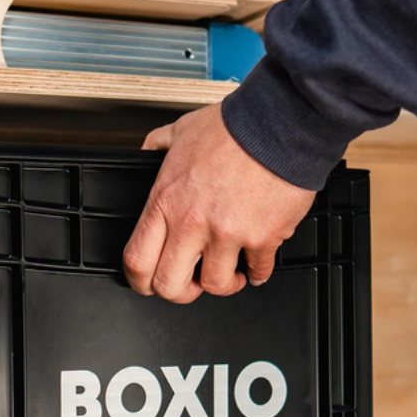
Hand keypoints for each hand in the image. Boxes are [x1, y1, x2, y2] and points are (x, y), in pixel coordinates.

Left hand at [124, 103, 316, 302]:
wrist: (279, 124)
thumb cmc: (234, 126)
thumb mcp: (180, 130)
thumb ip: (158, 146)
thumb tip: (148, 153)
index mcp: (167, 201)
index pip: (137, 259)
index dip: (140, 281)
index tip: (149, 282)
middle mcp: (193, 223)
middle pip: (170, 285)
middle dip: (180, 292)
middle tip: (191, 284)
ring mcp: (228, 234)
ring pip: (216, 284)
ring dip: (224, 283)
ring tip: (230, 273)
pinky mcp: (263, 238)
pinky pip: (258, 271)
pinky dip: (258, 272)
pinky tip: (257, 265)